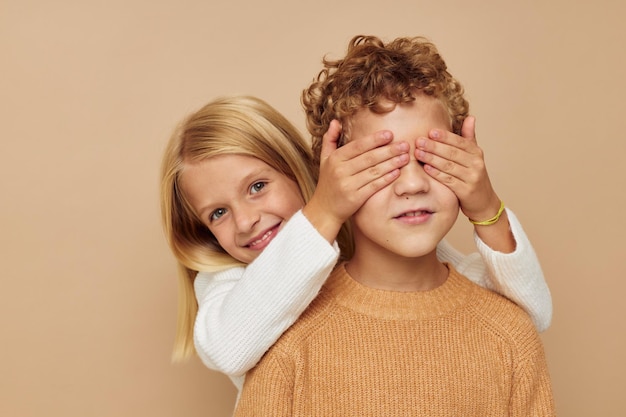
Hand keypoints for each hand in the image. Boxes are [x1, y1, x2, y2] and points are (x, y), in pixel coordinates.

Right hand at [303, 120, 408, 241]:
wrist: (323, 209)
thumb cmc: (327, 182)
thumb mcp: (324, 159)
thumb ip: (330, 139)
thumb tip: (336, 121)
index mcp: (335, 159)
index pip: (358, 146)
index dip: (375, 140)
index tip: (390, 134)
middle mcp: (340, 171)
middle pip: (369, 158)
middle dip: (389, 151)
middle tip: (404, 145)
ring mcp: (348, 185)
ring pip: (374, 171)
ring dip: (391, 163)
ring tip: (405, 157)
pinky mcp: (355, 198)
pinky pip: (374, 186)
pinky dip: (386, 178)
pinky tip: (397, 172)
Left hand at [415, 116, 500, 220]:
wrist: (483, 201)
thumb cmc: (473, 175)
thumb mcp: (474, 156)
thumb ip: (469, 137)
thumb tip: (470, 117)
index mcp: (476, 153)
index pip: (460, 142)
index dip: (445, 137)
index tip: (430, 132)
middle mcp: (476, 164)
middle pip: (452, 153)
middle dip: (434, 146)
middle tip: (419, 141)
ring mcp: (472, 178)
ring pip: (449, 166)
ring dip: (432, 159)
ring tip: (418, 153)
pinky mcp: (466, 191)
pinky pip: (448, 180)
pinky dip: (437, 173)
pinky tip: (426, 168)